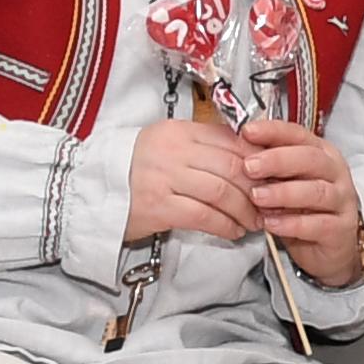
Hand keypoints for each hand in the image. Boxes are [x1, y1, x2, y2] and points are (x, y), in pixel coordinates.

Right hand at [126, 117, 261, 242]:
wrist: (91, 190)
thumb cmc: (135, 169)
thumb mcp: (168, 146)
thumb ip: (203, 148)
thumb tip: (248, 157)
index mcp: (180, 131)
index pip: (230, 140)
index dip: (258, 160)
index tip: (271, 176)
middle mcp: (174, 150)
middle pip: (232, 166)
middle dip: (257, 188)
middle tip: (268, 204)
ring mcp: (165, 178)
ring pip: (222, 192)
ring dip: (244, 210)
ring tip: (253, 222)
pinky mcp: (158, 207)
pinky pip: (204, 216)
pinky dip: (225, 225)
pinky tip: (233, 231)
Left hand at [236, 118, 363, 286]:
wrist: (326, 247)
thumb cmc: (302, 208)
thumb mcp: (284, 182)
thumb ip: (267, 165)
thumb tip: (237, 147)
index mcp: (321, 154)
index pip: (299, 134)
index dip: (273, 131)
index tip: (247, 132)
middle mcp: (335, 174)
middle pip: (311, 159)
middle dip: (278, 160)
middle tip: (249, 167)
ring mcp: (342, 202)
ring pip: (316, 192)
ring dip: (283, 193)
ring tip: (256, 197)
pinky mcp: (340, 230)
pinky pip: (318, 224)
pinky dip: (291, 223)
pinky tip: (270, 223)